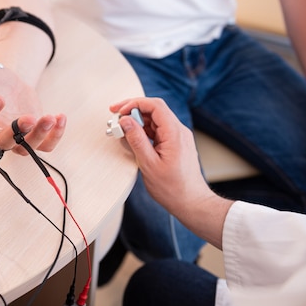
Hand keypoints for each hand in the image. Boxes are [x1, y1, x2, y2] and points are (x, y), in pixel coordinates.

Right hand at [0, 57, 65, 153]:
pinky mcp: (33, 135)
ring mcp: (15, 136)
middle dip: (15, 134)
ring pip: (25, 148)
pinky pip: (45, 145)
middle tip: (28, 118)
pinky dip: (55, 136)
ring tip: (51, 118)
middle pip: (1, 143)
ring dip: (38, 136)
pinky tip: (60, 118)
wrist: (6, 81)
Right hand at [110, 98, 213, 214]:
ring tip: (120, 129)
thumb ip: (136, 140)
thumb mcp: (149, 164)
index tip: (119, 111)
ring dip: (136, 121)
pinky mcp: (174, 144)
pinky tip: (131, 137)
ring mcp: (177, 137)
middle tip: (115, 115)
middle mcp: (178, 131)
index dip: (134, 104)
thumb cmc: (173, 188)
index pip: (155, 106)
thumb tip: (126, 121)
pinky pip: (157, 130)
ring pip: (154, 120)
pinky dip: (143, 131)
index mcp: (175, 133)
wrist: (191, 202)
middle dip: (133, 110)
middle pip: (154, 110)